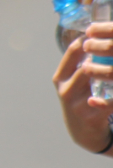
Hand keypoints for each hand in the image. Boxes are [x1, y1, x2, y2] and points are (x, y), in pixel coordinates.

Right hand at [54, 23, 112, 152]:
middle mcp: (65, 89)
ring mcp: (76, 104)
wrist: (82, 134)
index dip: (90, 40)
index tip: (105, 34)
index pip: (73, 52)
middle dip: (103, 57)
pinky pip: (109, 103)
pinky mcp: (90, 117)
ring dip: (111, 73)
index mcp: (60, 77)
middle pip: (86, 66)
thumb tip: (92, 38)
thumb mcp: (73, 84)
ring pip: (96, 81)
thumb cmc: (81, 102)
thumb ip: (79, 65)